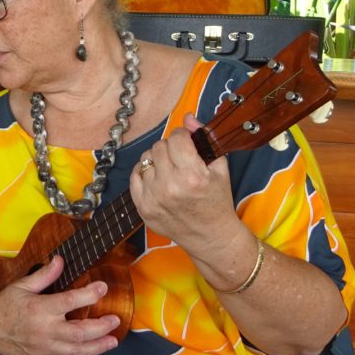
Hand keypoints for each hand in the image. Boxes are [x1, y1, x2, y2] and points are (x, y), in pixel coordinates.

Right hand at [0, 255, 119, 354]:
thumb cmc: (5, 305)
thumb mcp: (22, 285)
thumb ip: (45, 275)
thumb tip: (60, 260)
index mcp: (40, 308)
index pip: (71, 301)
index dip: (90, 293)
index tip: (103, 287)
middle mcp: (44, 331)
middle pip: (80, 332)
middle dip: (102, 327)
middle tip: (115, 320)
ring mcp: (44, 349)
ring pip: (77, 352)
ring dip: (98, 347)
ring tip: (112, 341)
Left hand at [130, 113, 245, 256]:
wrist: (210, 236)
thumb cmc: (217, 200)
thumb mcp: (219, 168)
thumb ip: (203, 139)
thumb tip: (188, 117)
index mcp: (192, 176)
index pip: (176, 138)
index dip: (183, 136)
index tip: (187, 143)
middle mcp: (170, 187)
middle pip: (159, 146)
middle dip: (170, 148)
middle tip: (180, 158)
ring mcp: (153, 198)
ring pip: (146, 159)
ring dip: (158, 161)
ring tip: (170, 171)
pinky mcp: (142, 207)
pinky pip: (134, 176)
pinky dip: (144, 172)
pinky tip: (157, 177)